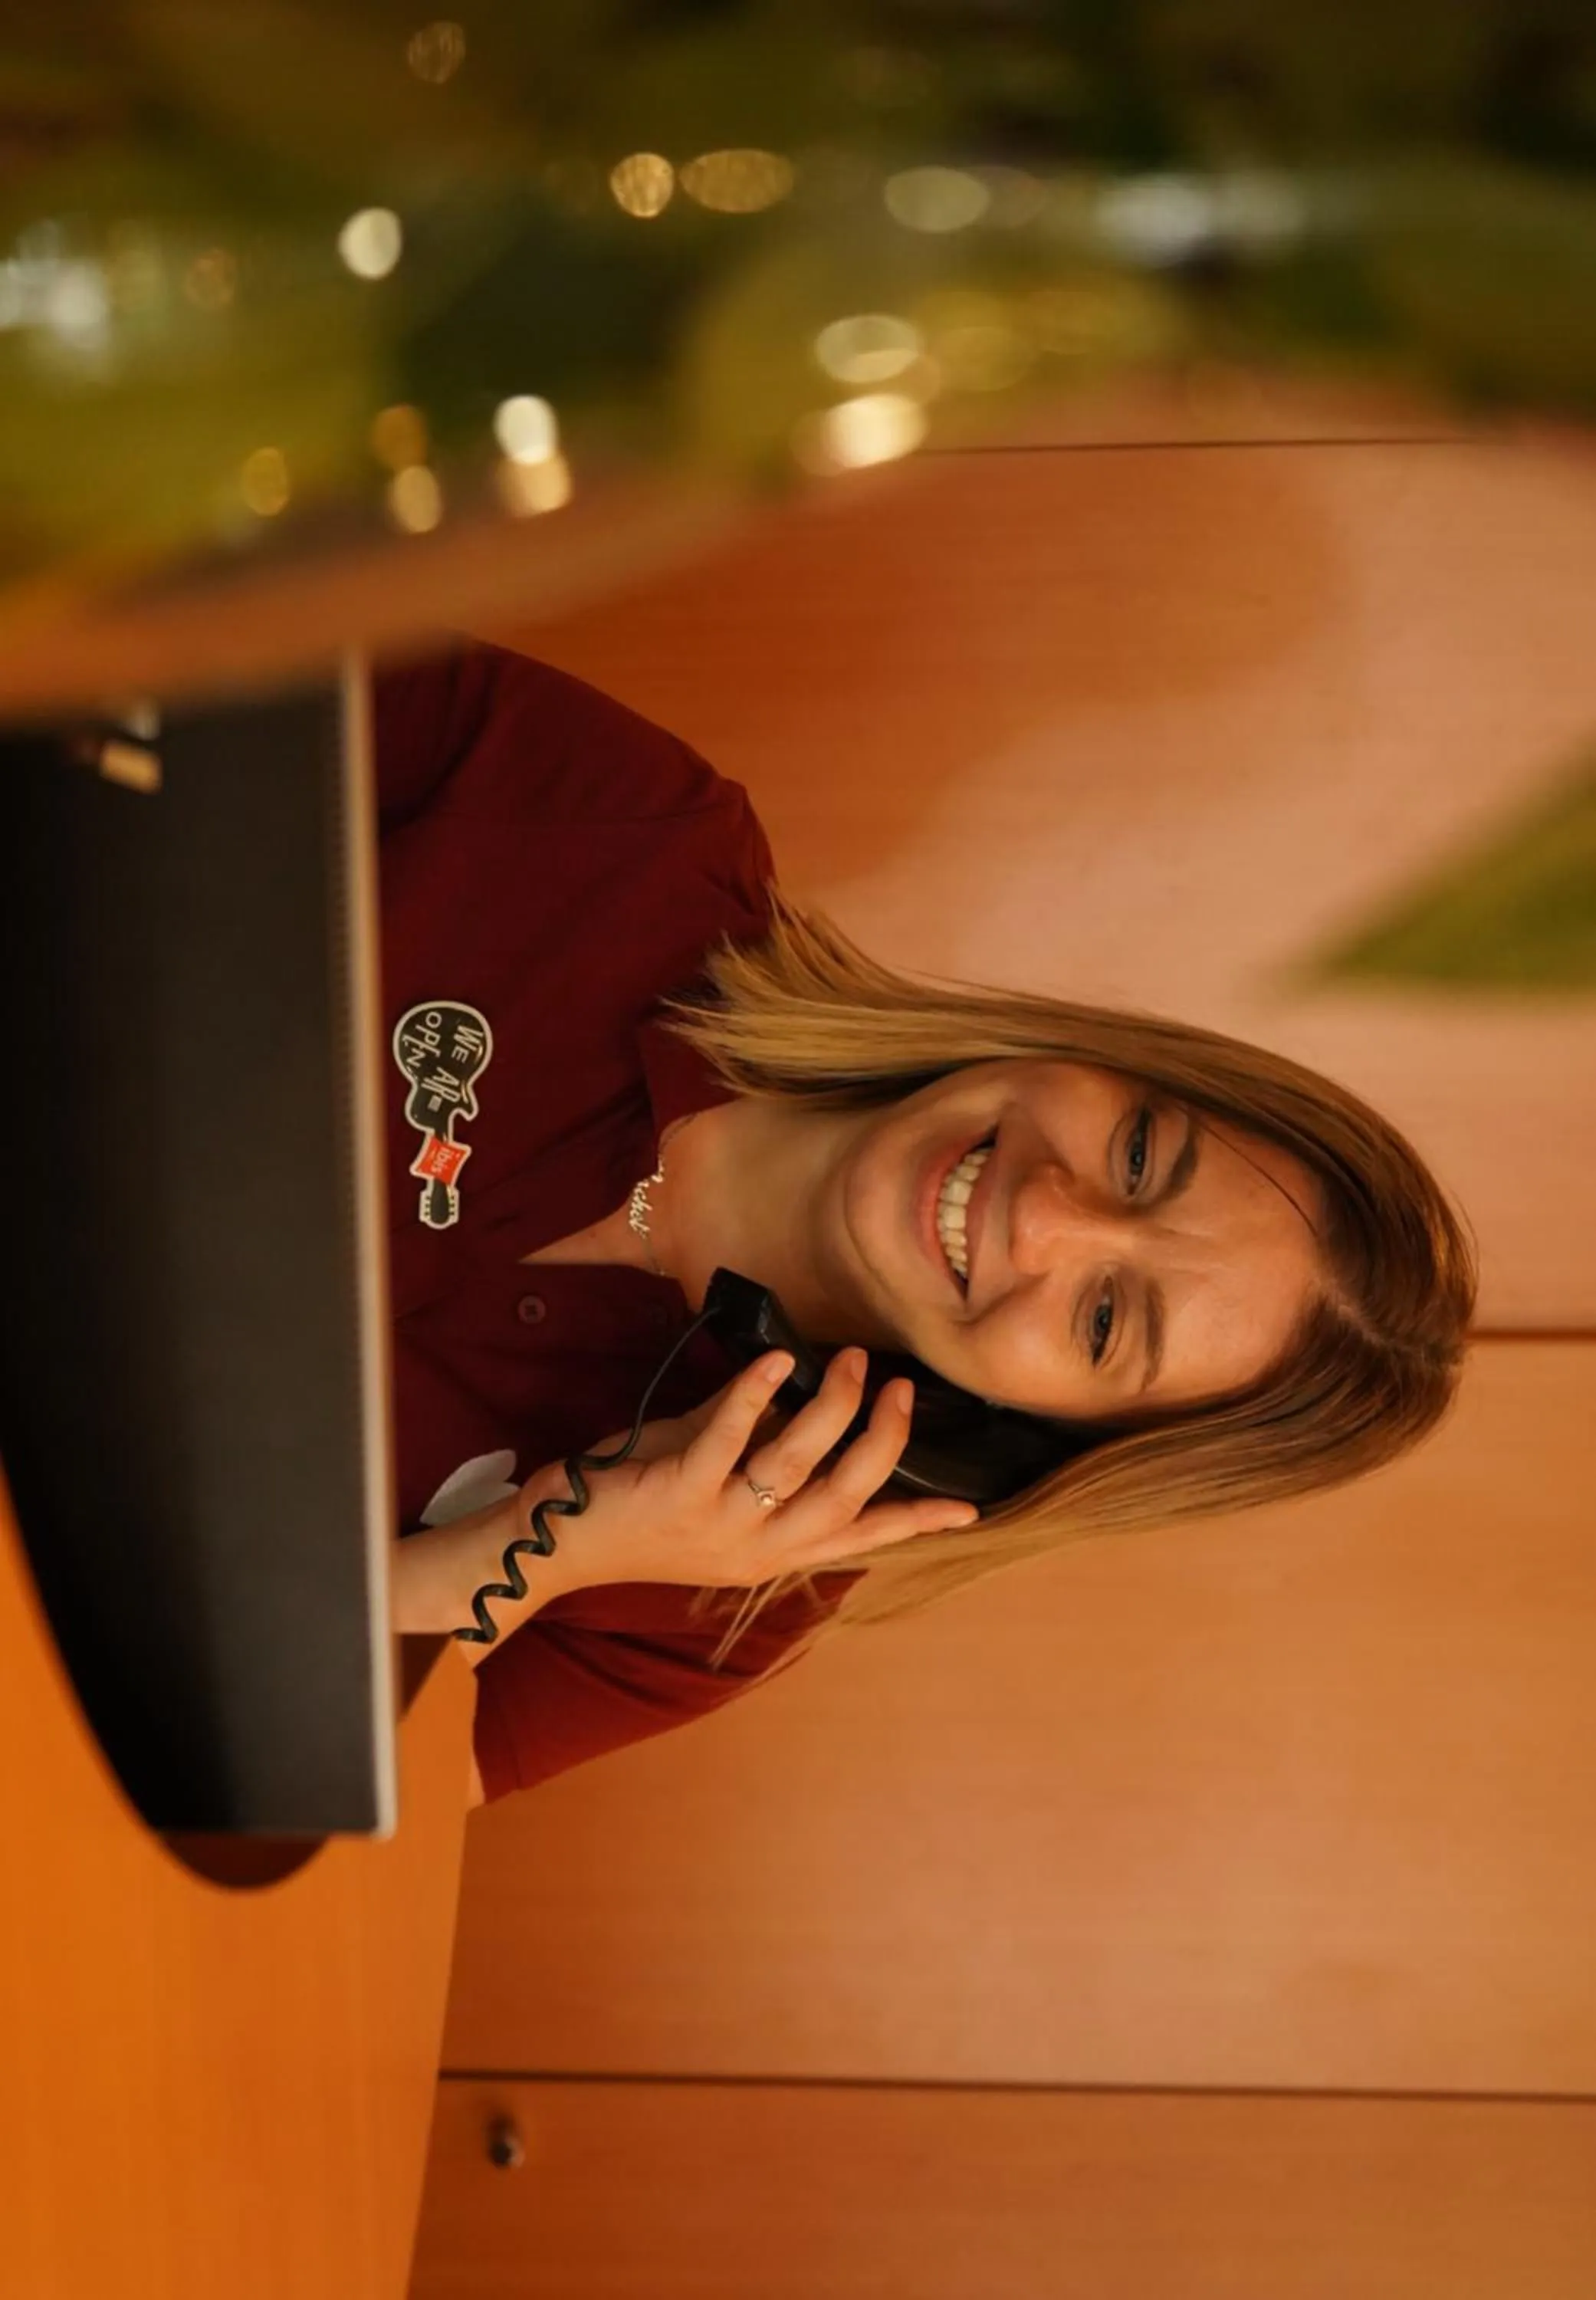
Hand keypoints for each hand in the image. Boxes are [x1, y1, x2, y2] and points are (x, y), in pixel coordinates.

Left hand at [521, 1347, 978, 1592]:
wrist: (555, 1544)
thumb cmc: (631, 1506)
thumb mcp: (706, 1476)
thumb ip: (751, 1435)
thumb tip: (792, 1380)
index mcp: (771, 1551)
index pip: (859, 1537)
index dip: (915, 1520)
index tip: (972, 1509)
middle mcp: (755, 1548)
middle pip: (847, 1499)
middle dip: (885, 1442)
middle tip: (903, 1388)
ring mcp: (719, 1525)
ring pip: (800, 1468)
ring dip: (832, 1409)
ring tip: (852, 1362)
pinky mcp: (679, 1494)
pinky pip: (729, 1439)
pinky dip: (756, 1394)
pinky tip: (777, 1358)